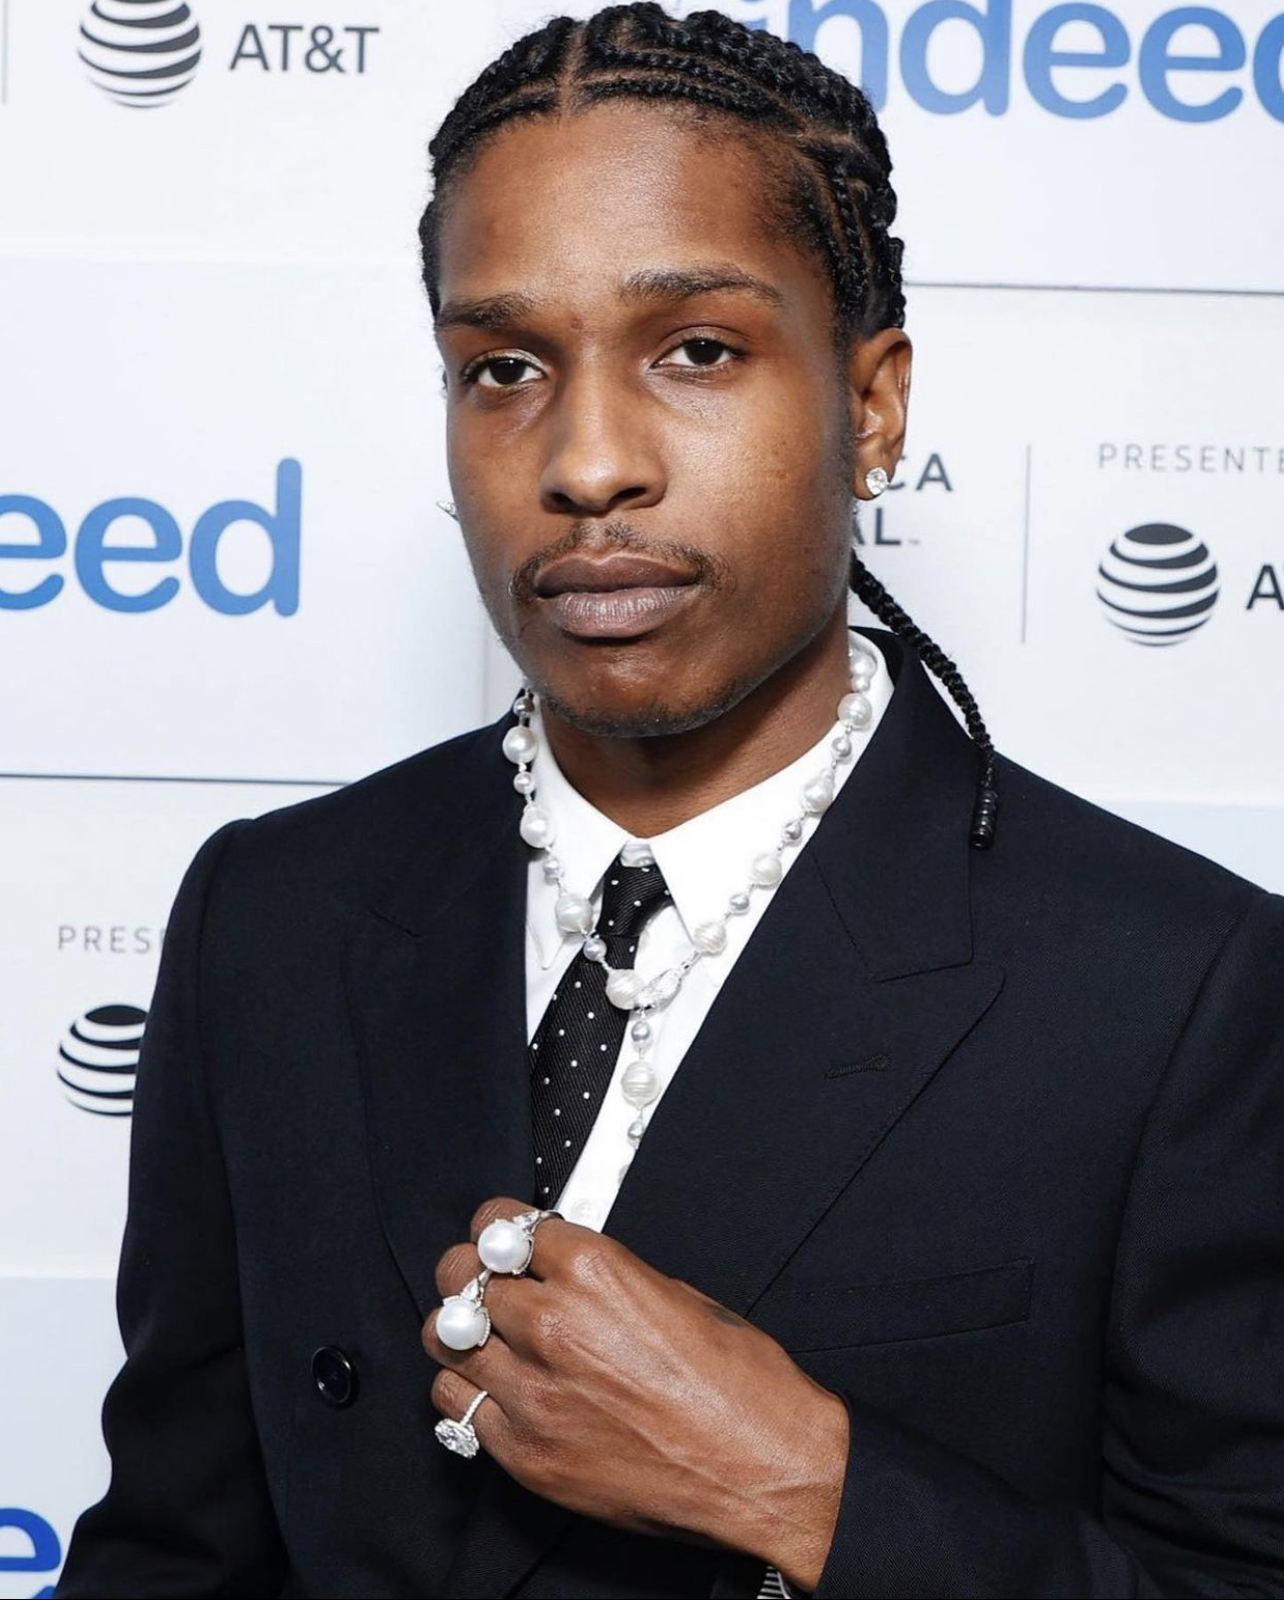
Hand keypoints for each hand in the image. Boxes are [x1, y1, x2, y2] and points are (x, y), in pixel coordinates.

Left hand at [423, 1196, 848, 1590]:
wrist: (763, 1466)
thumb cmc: (739, 1382)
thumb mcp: (675, 1292)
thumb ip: (601, 1277)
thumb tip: (558, 1269)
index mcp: (593, 1271)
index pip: (498, 1224)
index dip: (496, 1229)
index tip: (498, 1239)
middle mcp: (553, 1325)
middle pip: (459, 1276)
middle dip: (470, 1274)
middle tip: (483, 1285)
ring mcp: (533, 1394)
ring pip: (443, 1341)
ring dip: (461, 1334)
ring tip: (485, 1339)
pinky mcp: (527, 1454)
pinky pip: (458, 1408)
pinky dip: (473, 1394)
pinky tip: (501, 1391)